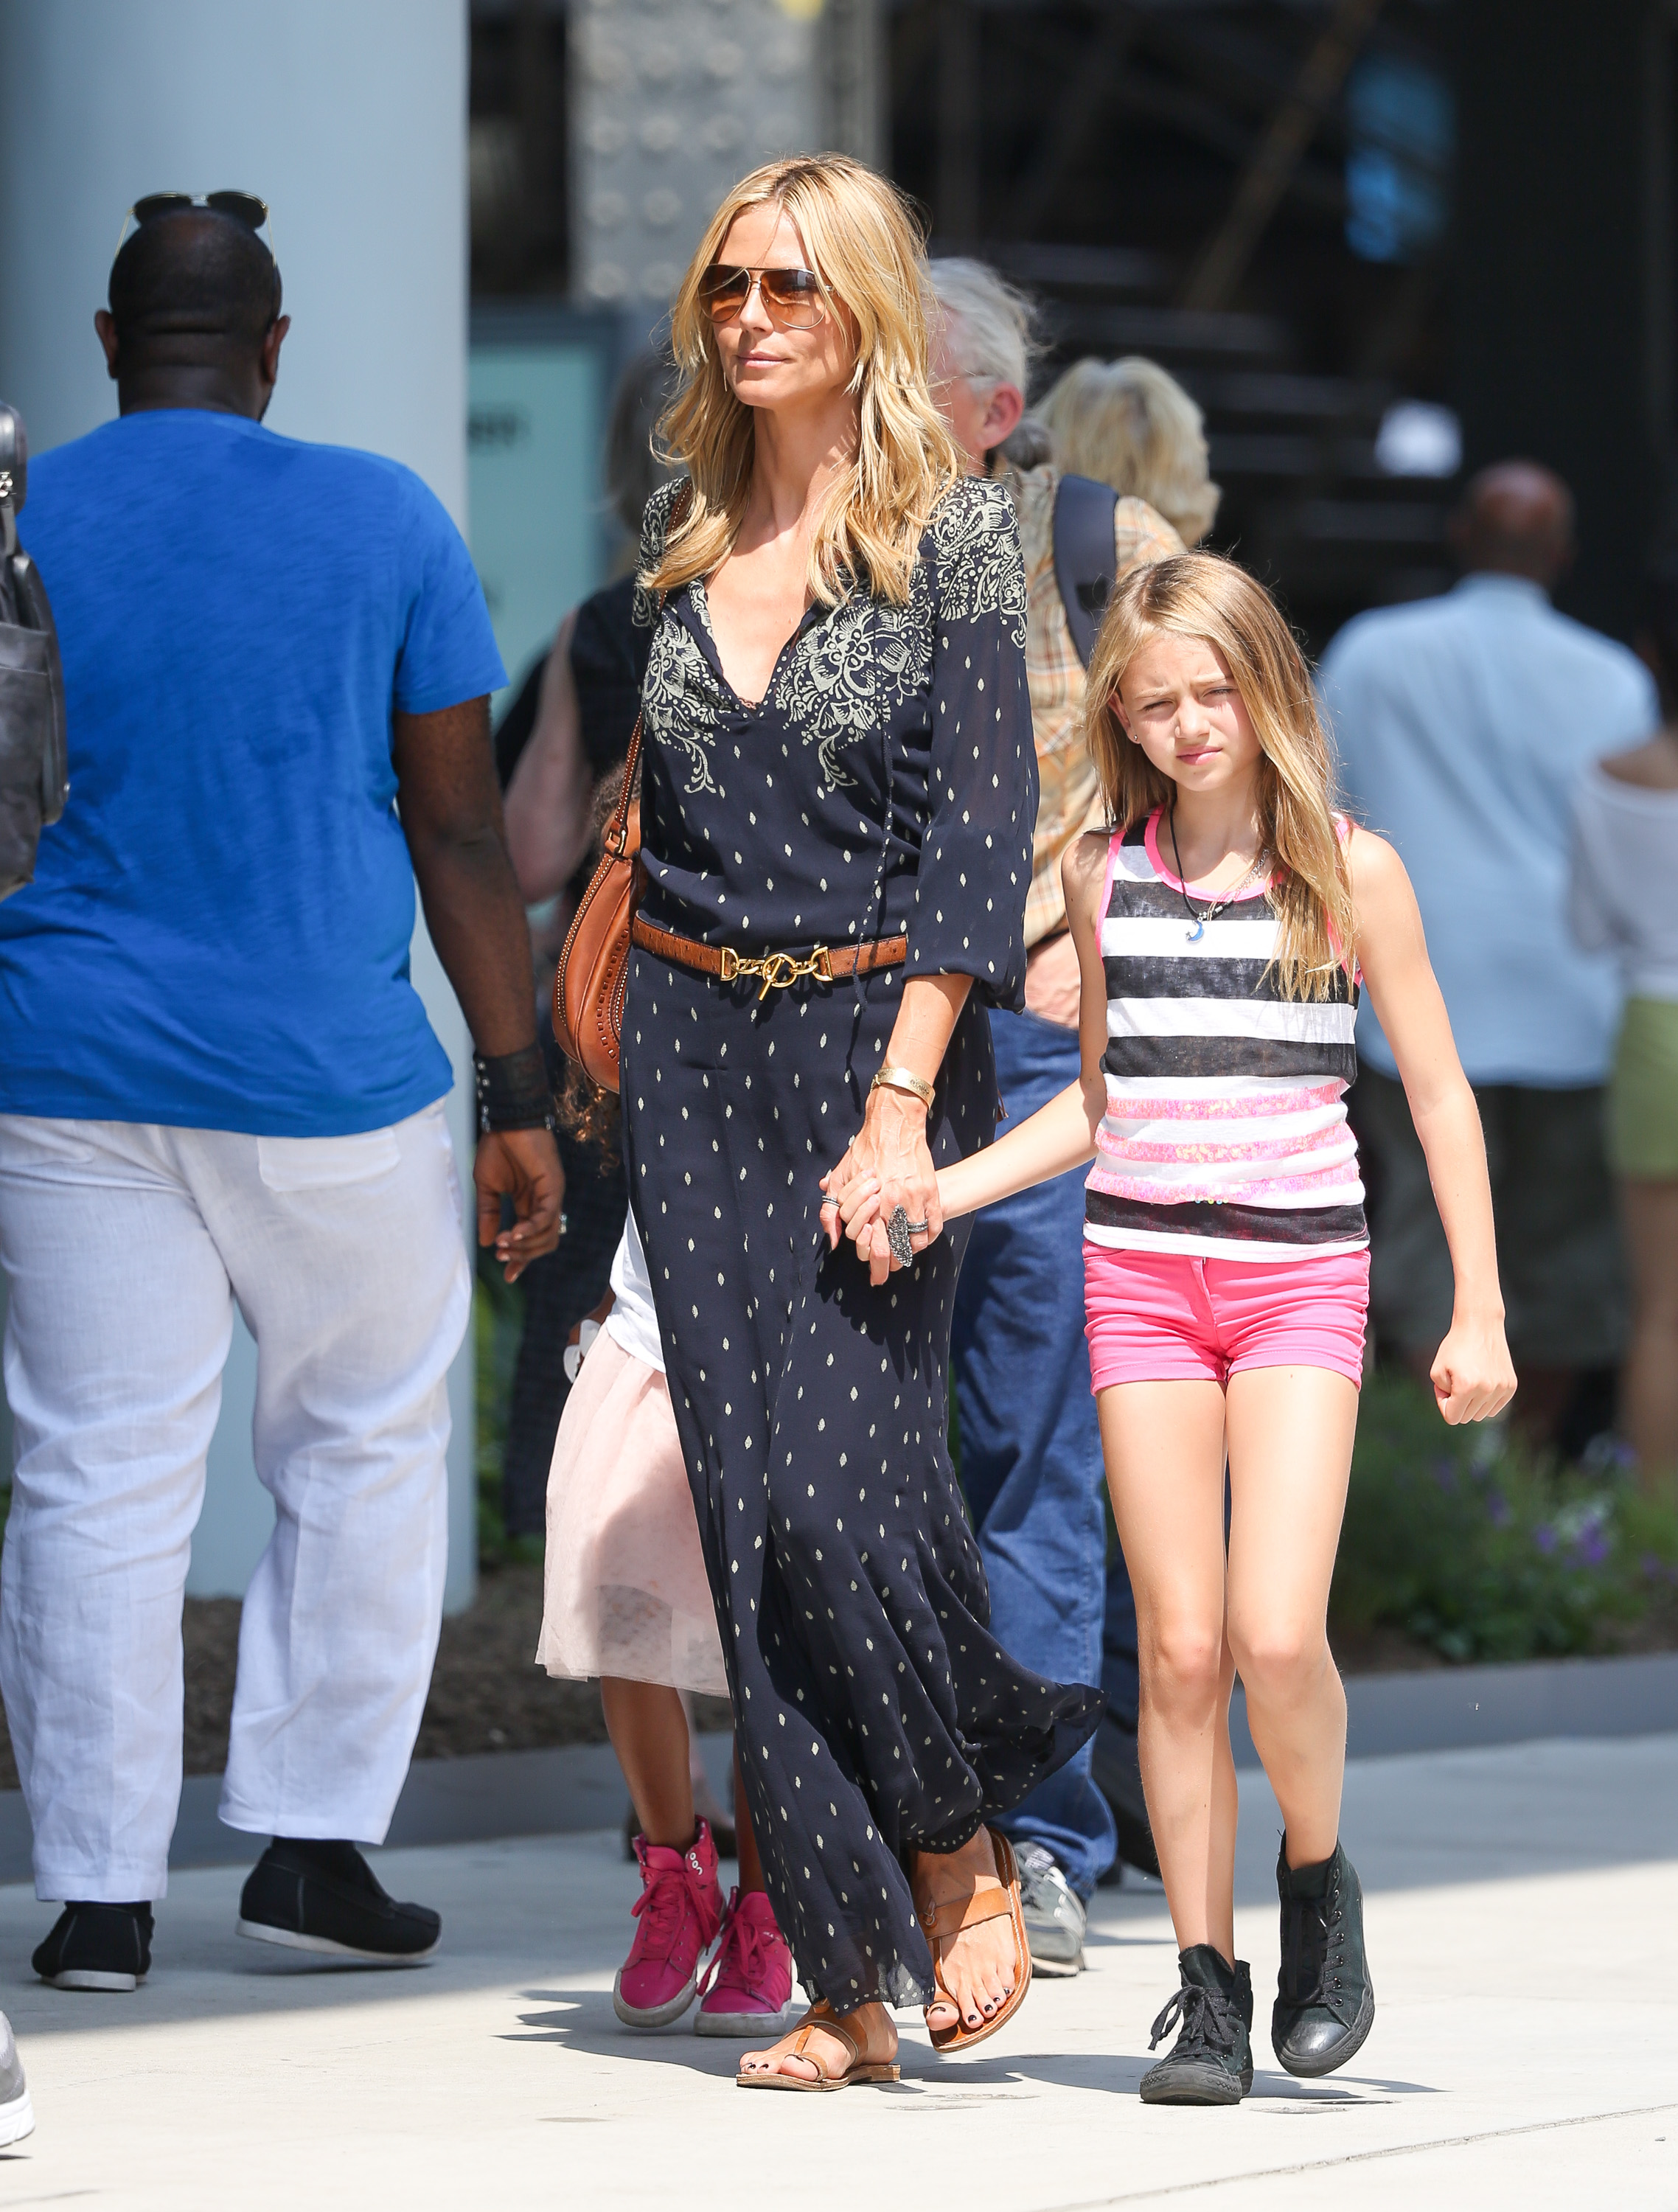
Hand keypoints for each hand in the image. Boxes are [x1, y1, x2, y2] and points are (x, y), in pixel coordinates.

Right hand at [475, 1127, 564, 1283]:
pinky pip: (546, 1216)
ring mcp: (551, 1196)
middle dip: (522, 1256)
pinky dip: (531, 1228)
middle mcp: (543, 1204)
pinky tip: (513, 1233)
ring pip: (548, 1235)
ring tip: (503, 1244)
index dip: (521, 1260)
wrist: (505, 1122)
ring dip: (525, 1245)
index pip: (531, 1240)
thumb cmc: (497, 1148)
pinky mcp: (553, 1186)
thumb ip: (488, 1213)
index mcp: (529, 1205)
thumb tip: (485, 1242)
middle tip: (501, 1256)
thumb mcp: (486, 1187)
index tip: (507, 1274)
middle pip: (544, 1243)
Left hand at [819, 1087, 942, 1287]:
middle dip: (888, 1267)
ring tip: (902, 1258)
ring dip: (908, 1254)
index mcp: (871, 1200)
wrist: (894, 1123)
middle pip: (893, 1249)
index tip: (873, 1272)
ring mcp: (916, 1197)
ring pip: (915, 1241)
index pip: (872, 1244)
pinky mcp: (930, 1190)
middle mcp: (894, 1202)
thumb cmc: (864, 1149)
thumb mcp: (840, 1177)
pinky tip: (918, 1241)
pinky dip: (926, 1238)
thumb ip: (832, 1210)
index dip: (872, 1262)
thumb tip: (834, 1240)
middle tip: (885, 1274)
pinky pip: (933, 1225)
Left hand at [1430, 1314, 1517, 1425]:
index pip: (1452, 1418)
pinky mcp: (1511, 1386)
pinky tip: (1481, 1383)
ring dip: (1472, 1403)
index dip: (1444, 1404)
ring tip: (1469, 1381)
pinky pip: (1495, 1408)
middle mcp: (1487, 1390)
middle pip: (1467, 1417)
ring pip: (1481, 1415)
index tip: (1445, 1388)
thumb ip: (1442, 1395)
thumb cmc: (1455, 1347)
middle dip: (1457, 1403)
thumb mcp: (1436, 1371)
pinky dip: (1485, 1401)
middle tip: (1455, 1382)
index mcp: (1466, 1387)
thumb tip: (1456, 1409)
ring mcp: (1502, 1389)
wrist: (1480, 1326)